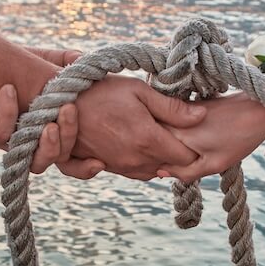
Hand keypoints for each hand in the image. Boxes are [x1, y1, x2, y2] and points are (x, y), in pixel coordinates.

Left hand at [0, 47, 104, 177]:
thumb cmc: (13, 65)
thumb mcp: (44, 61)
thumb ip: (65, 61)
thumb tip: (82, 59)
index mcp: (53, 129)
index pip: (74, 159)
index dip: (86, 167)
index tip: (100, 162)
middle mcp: (34, 142)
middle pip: (58, 160)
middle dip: (67, 139)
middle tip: (66, 111)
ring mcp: (12, 142)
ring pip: (34, 162)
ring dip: (46, 145)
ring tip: (47, 122)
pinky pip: (2, 134)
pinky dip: (8, 111)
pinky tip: (7, 89)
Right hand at [71, 74, 207, 179]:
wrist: (63, 103)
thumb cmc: (103, 91)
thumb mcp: (140, 91)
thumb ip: (172, 108)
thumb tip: (202, 116)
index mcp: (148, 140)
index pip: (186, 158)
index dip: (195, 148)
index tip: (196, 135)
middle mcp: (135, 160)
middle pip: (171, 169)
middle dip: (180, 156)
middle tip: (181, 136)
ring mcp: (119, 167)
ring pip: (153, 173)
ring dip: (161, 161)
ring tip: (162, 140)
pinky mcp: (106, 168)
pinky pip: (134, 174)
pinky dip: (143, 164)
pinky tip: (142, 147)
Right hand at [156, 93, 264, 182]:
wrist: (259, 108)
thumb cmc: (240, 137)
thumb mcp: (214, 164)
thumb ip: (185, 172)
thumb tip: (160, 173)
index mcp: (176, 134)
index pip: (154, 155)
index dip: (160, 165)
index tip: (172, 169)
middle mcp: (172, 119)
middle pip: (156, 142)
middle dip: (164, 153)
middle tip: (190, 159)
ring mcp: (179, 110)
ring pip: (164, 133)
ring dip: (172, 143)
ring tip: (200, 147)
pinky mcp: (188, 105)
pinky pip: (174, 124)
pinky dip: (180, 133)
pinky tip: (202, 137)